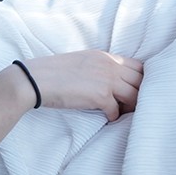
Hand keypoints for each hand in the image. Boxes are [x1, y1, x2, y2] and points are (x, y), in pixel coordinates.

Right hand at [24, 50, 143, 120]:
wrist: (34, 80)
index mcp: (104, 56)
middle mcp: (110, 66)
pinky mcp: (100, 96)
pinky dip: (114, 117)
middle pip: (141, 80)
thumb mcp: (80, 61)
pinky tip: (107, 118)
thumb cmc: (51, 72)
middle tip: (133, 105)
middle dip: (141, 94)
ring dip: (131, 107)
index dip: (140, 80)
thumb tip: (108, 82)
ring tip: (123, 113)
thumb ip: (98, 67)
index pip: (138, 66)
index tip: (135, 90)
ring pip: (135, 96)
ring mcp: (107, 80)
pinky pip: (117, 110)